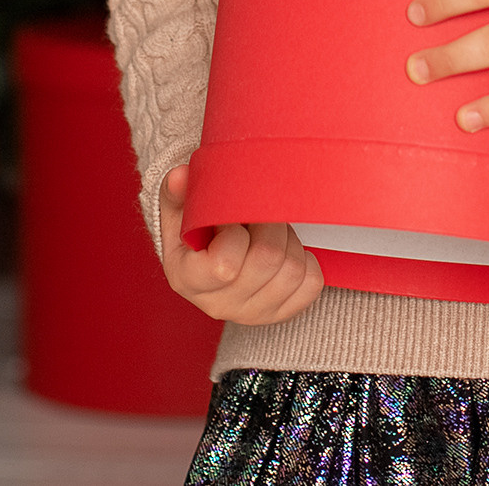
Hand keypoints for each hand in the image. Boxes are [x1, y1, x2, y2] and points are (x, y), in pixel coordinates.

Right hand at [155, 164, 323, 324]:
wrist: (209, 260)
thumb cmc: (196, 233)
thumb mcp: (179, 212)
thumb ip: (177, 193)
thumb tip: (180, 176)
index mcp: (188, 280)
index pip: (224, 265)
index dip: (235, 232)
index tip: (231, 217)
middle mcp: (219, 304)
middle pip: (266, 259)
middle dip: (270, 225)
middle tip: (259, 214)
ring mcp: (251, 313)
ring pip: (293, 270)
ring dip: (288, 241)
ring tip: (270, 230)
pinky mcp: (279, 313)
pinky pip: (311, 284)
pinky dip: (306, 260)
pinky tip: (286, 250)